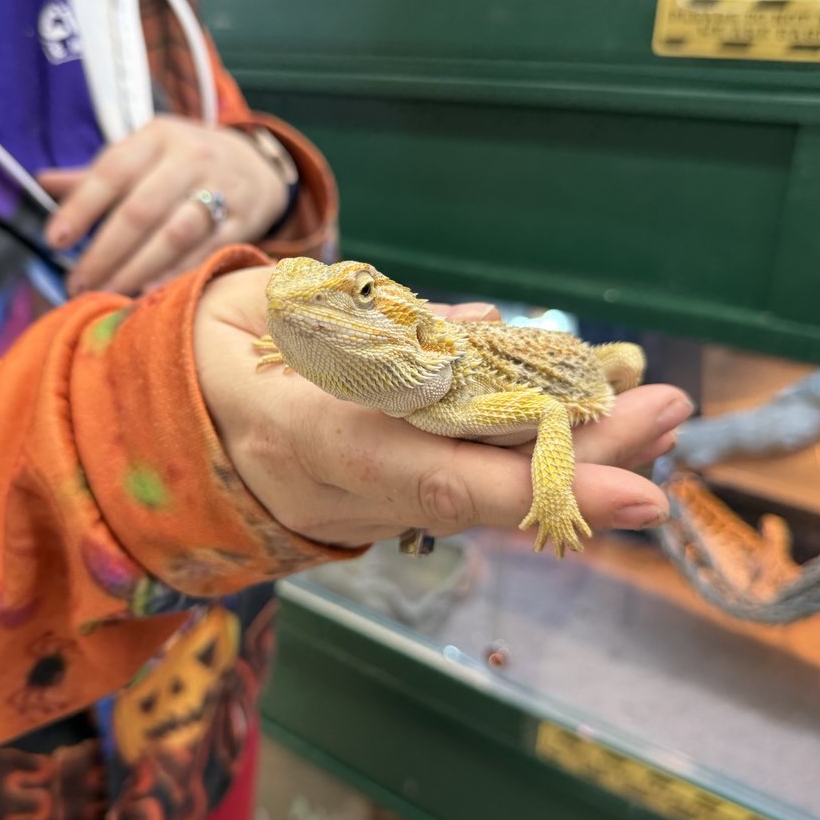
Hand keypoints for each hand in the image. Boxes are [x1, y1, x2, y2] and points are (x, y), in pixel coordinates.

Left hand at [39, 118, 287, 295]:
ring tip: (108, 292)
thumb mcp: (145, 153)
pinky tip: (149, 292)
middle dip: (104, 252)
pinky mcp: (244, 220)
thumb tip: (42, 182)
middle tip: (77, 283)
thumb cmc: (185, 164)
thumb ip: (96, 173)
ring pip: (174, 235)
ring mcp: (223, 189)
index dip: (81, 207)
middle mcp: (191, 158)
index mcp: (158, 137)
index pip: (112, 171)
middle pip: (141, 211)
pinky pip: (205, 253)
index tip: (54, 240)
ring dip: (137, 269)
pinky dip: (176, 274)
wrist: (258, 166)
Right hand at [195, 267, 691, 548]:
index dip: (543, 487)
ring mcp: (355, 511)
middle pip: (482, 492)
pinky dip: (519, 457)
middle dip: (584, 462)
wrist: (150, 431)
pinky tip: (580, 420)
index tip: (642, 491)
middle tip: (669, 408)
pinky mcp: (365, 510)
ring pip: (477, 495)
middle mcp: (344, 491)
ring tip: (646, 408)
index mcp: (310, 434)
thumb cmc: (205, 351)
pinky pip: (453, 486)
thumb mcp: (265, 308)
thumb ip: (373, 318)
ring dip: (567, 459)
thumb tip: (488, 332)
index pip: (442, 474)